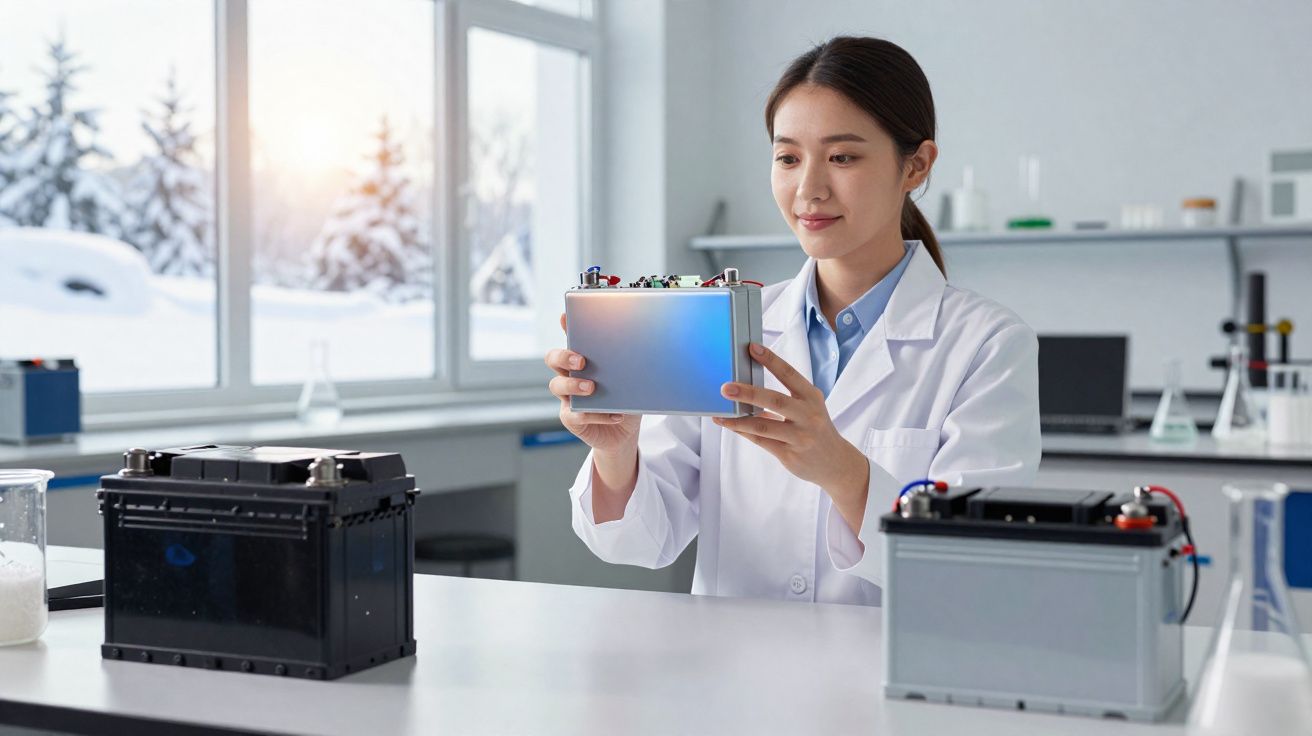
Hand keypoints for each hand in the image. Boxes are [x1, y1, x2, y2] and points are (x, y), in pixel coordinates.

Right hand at [545, 313, 641, 455]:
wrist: (624, 433)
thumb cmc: (626, 399)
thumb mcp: (632, 379)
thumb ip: (632, 364)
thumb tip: (647, 349)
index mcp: (583, 360)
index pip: (572, 338)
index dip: (567, 326)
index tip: (567, 317)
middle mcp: (570, 375)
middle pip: (553, 359)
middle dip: (564, 356)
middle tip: (581, 361)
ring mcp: (568, 397)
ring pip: (557, 386)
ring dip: (574, 385)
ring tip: (592, 388)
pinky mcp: (571, 418)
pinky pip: (577, 415)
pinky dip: (597, 414)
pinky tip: (615, 414)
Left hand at [713, 343, 871, 534]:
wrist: (836, 463)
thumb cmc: (815, 429)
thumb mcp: (809, 408)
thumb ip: (785, 397)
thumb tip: (748, 386)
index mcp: (812, 397)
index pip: (790, 374)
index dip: (771, 360)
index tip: (752, 348)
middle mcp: (808, 415)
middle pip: (775, 401)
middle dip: (748, 393)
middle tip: (725, 387)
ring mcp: (800, 437)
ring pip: (764, 426)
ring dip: (738, 420)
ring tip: (720, 414)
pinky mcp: (790, 455)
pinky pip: (762, 441)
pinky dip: (744, 432)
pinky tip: (730, 425)